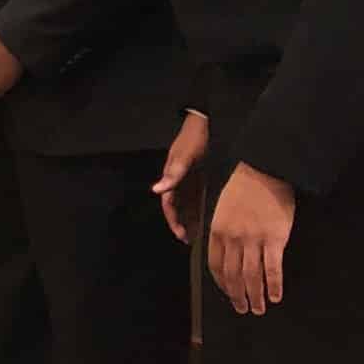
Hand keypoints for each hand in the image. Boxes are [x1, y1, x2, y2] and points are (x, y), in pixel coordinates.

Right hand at [151, 113, 207, 242]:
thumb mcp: (184, 155)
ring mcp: (188, 179)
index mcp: (171, 176)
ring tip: (196, 235)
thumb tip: (157, 190)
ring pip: (186, 204)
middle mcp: (178, 180)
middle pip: (176, 206)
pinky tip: (206, 217)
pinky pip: (197, 197)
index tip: (181, 235)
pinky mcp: (199, 176)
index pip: (169, 203)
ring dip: (189, 218)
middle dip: (180, 223)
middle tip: (188, 240)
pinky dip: (199, 208)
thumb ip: (173, 173)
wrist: (205, 122)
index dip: (173, 219)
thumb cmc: (194, 138)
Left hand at [207, 161, 294, 313]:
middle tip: (243, 309)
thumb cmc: (243, 190)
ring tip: (259, 309)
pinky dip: (274, 286)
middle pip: (233, 275)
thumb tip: (225, 255)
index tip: (227, 293)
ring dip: (255, 296)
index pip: (215, 265)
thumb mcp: (222, 210)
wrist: (264, 173)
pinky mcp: (275, 240)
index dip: (221, 283)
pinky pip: (273, 269)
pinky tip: (276, 296)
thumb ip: (222, 232)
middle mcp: (233, 239)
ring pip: (252, 276)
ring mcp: (254, 240)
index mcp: (217, 231)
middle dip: (237, 295)